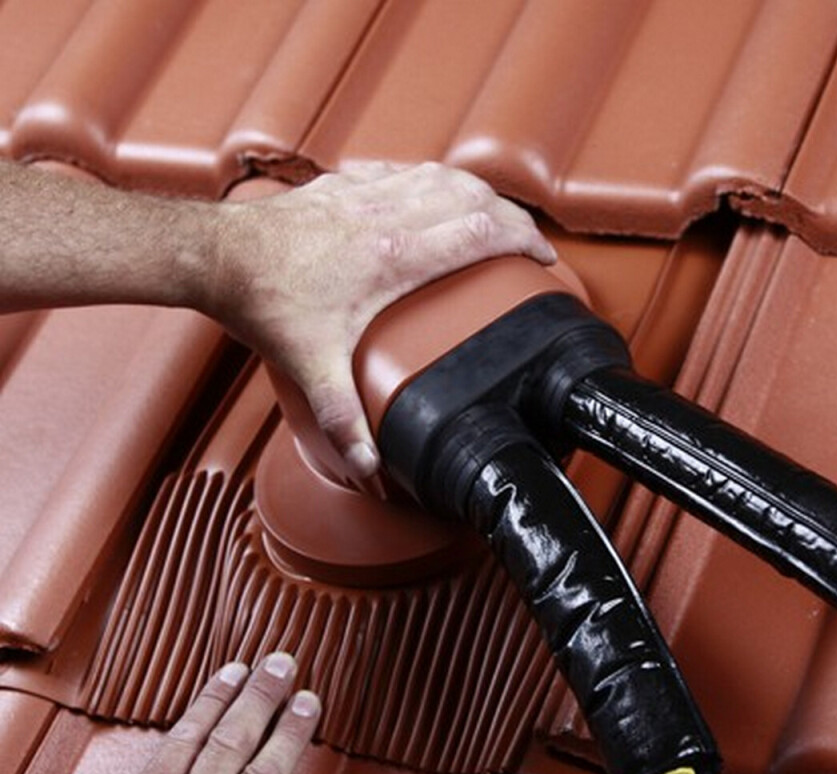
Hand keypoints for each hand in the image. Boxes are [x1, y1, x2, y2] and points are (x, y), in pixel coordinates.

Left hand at [207, 161, 556, 480]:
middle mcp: (387, 216)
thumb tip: (368, 465)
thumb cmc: (265, 301)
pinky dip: (431, 180)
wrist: (217, 257)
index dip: (523, 239)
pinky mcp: (343, 187)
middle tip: (529, 239)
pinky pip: (404, 171)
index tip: (543, 255)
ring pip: (442, 175)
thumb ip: (344, 418)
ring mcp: (365, 196)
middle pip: (472, 198)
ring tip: (494, 214)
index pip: (480, 233)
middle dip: (512, 215)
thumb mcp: (311, 368)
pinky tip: (431, 194)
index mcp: (394, 257)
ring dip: (477, 192)